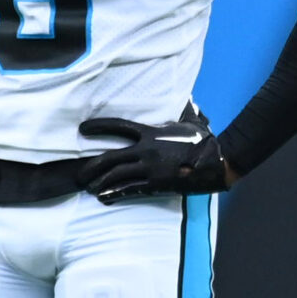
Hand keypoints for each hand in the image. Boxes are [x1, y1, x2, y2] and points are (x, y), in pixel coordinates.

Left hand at [79, 114, 231, 202]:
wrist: (216, 163)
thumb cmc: (204, 141)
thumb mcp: (191, 122)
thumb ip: (184, 110)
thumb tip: (188, 98)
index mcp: (151, 133)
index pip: (119, 126)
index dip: (99, 126)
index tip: (83, 128)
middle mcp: (146, 150)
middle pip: (110, 157)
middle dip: (92, 165)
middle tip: (80, 173)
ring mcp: (150, 169)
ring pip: (116, 175)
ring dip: (100, 182)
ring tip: (89, 188)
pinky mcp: (156, 185)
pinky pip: (130, 190)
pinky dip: (114, 194)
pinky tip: (103, 198)